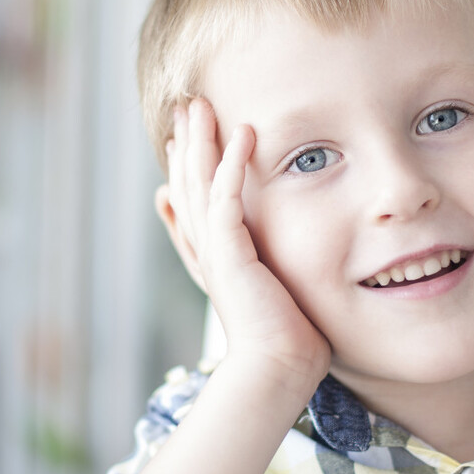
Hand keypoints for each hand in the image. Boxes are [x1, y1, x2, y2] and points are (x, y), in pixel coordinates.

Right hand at [163, 99, 330, 391]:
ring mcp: (214, 252)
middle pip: (188, 186)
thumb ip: (269, 267)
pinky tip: (243, 134)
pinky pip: (227, 198)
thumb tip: (271, 252)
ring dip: (201, 142)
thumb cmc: (287, 340)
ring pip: (200, 185)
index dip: (187, 168)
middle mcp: (207, 252)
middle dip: (187, 144)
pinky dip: (232, 164)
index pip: (193, 204)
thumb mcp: (276, 293)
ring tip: (201, 105)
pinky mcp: (230, 253)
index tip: (186, 138)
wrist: (277, 369)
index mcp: (214, 259)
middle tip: (185, 106)